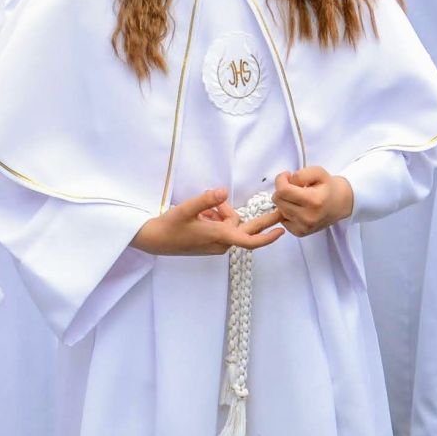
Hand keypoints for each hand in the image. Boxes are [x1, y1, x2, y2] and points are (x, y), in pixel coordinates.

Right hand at [133, 186, 284, 257]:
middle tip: (279, 210)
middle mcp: (221, 243)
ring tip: (203, 208)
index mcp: (219, 236)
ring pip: (230, 224)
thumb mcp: (186, 209)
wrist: (154, 241)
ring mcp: (216, 244)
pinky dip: (216, 218)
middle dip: (260, 219)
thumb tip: (224, 191)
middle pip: (243, 228)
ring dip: (222, 213)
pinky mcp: (210, 243)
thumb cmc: (170, 226)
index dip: (267, 237)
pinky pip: (222, 227)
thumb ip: (206, 200)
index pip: (249, 240)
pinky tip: (201, 214)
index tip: (281, 231)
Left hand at [271, 167, 354, 236]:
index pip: (283, 190)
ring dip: (285, 201)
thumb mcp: (319, 172)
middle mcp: (308, 217)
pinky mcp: (300, 232)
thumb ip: (301, 174)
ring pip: (279, 209)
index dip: (281, 180)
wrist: (340, 204)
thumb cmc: (329, 188)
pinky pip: (283, 219)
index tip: (288, 176)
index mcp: (313, 200)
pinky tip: (298, 208)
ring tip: (298, 197)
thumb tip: (286, 181)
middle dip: (282, 190)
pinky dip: (287, 212)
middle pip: (278, 200)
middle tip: (294, 186)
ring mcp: (304, 227)